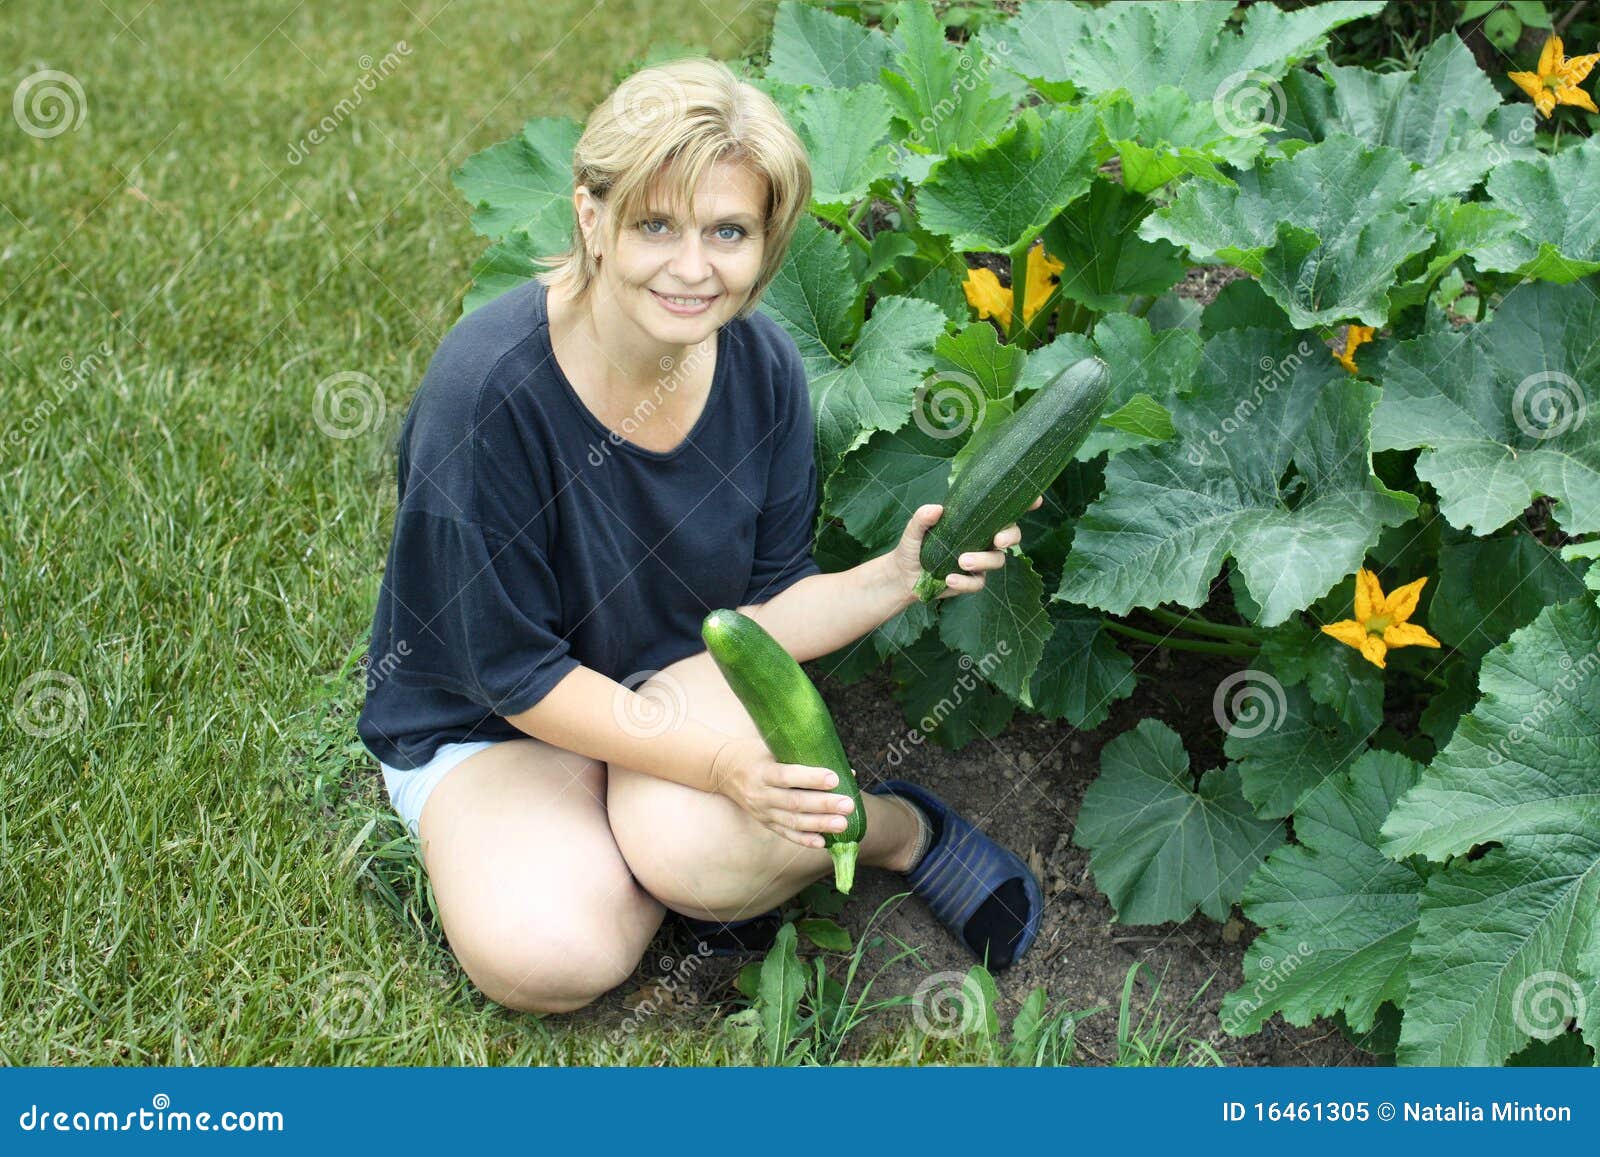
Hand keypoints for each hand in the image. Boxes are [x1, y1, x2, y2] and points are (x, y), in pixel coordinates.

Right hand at [709, 736, 855, 850]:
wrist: (723, 770)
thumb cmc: (756, 753)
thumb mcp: (774, 747)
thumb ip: (804, 756)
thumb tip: (845, 771)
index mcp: (762, 770)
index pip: (787, 776)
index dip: (811, 778)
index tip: (834, 779)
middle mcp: (760, 793)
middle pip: (794, 802)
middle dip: (823, 805)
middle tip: (847, 805)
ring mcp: (762, 811)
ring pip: (793, 821)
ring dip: (820, 824)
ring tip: (842, 824)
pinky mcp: (764, 822)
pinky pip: (785, 833)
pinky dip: (804, 839)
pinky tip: (822, 842)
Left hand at [888, 494, 1043, 600]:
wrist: (904, 576)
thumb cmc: (914, 546)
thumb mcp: (914, 529)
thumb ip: (923, 517)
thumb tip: (936, 509)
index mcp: (975, 521)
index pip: (1004, 511)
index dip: (1025, 505)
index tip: (1036, 500)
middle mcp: (983, 540)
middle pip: (1011, 536)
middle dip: (1010, 536)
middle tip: (997, 539)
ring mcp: (981, 561)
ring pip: (997, 560)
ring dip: (982, 559)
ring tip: (961, 561)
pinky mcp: (972, 580)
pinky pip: (978, 582)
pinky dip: (966, 581)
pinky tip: (950, 578)